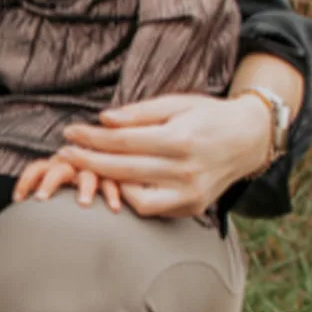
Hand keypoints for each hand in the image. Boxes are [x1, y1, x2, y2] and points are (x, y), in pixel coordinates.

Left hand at [13, 156, 122, 211]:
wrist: (106, 170)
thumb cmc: (70, 187)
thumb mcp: (55, 184)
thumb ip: (40, 190)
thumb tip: (19, 206)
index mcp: (55, 165)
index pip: (36, 169)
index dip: (25, 182)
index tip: (18, 200)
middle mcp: (72, 164)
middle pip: (58, 170)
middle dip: (48, 184)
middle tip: (41, 200)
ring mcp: (92, 170)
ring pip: (88, 175)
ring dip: (85, 188)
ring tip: (83, 204)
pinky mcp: (111, 177)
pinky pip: (112, 183)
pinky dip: (112, 194)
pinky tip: (113, 208)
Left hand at [52, 92, 270, 218]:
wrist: (248, 140)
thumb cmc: (207, 116)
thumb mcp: (176, 103)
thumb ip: (139, 113)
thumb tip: (103, 120)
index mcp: (180, 139)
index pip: (123, 141)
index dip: (92, 138)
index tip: (69, 133)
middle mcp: (186, 170)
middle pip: (123, 169)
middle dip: (88, 162)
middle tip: (63, 154)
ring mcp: (190, 193)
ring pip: (134, 197)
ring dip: (104, 185)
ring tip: (84, 170)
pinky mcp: (191, 208)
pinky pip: (151, 208)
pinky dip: (129, 198)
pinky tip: (113, 184)